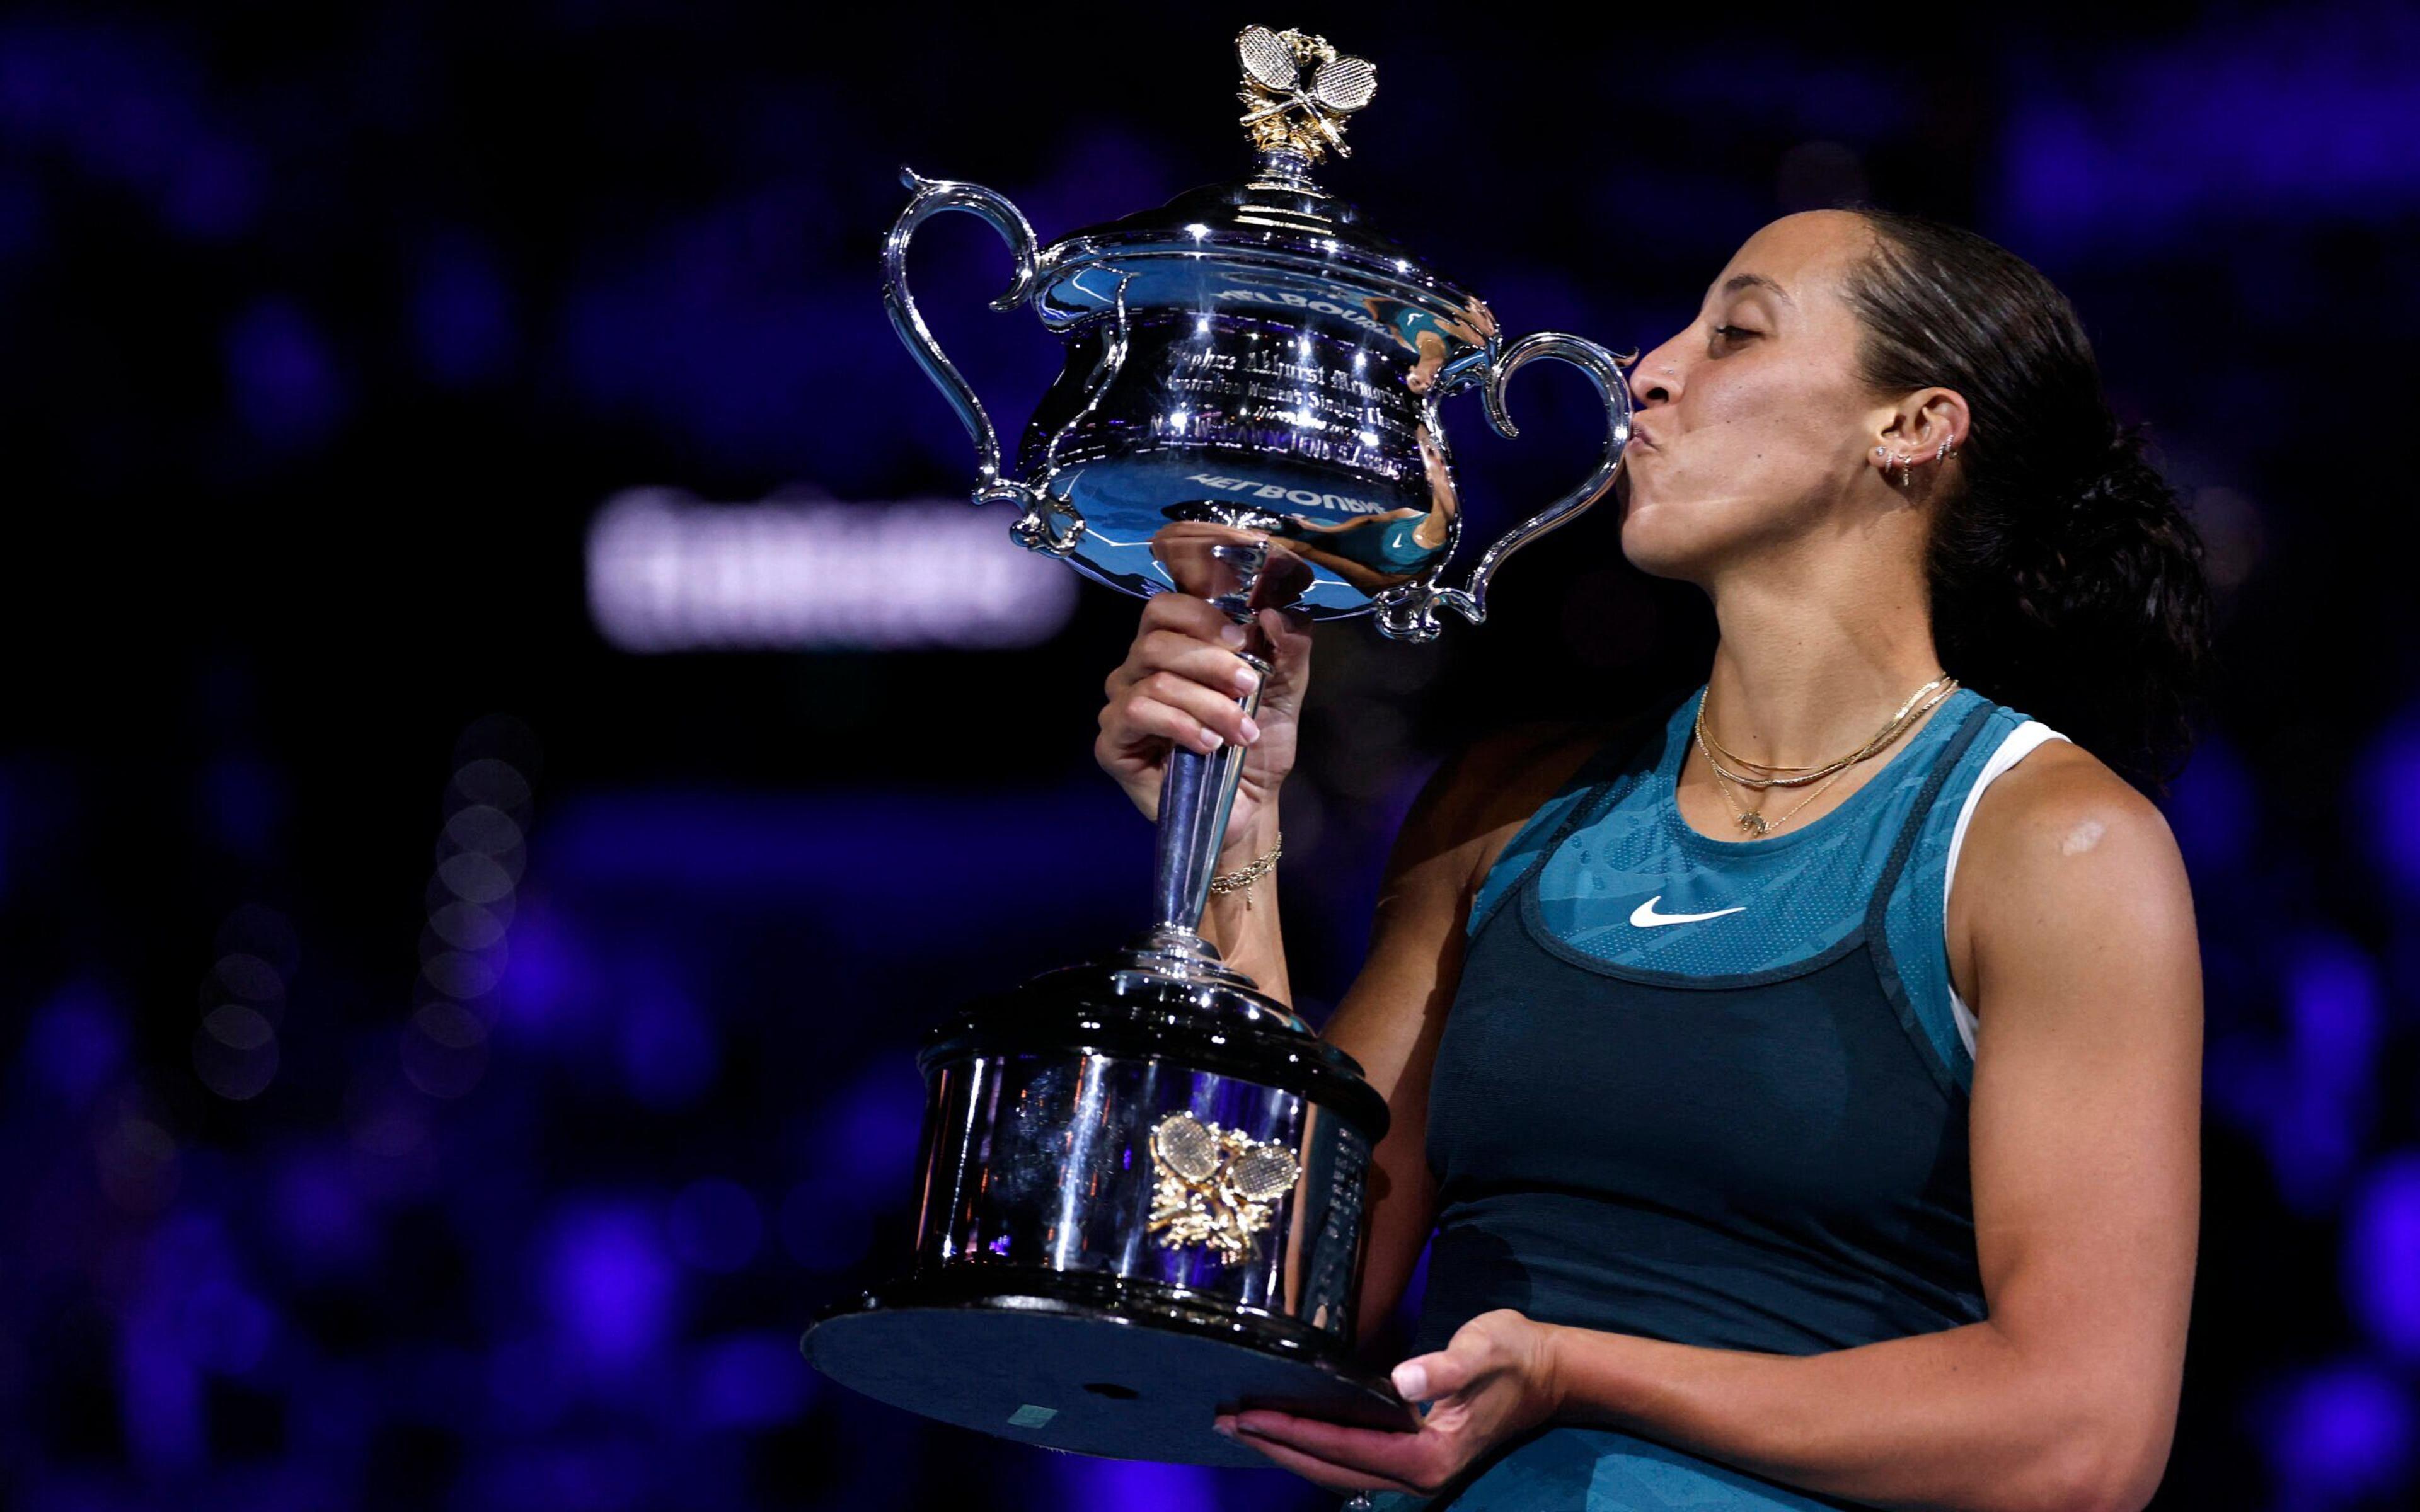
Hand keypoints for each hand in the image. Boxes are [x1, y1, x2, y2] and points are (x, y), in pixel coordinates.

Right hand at [1095, 593, 1311, 852]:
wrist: (1250, 804)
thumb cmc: (1258, 742)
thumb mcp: (1284, 689)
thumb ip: (1288, 646)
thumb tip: (1273, 611)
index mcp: (1173, 646)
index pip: (1165, 606)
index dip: (1198, 611)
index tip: (1241, 634)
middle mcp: (1138, 668)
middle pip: (1157, 639)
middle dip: (1213, 662)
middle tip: (1249, 686)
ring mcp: (1121, 704)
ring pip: (1155, 679)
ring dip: (1208, 704)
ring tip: (1241, 732)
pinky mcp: (1112, 742)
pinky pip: (1137, 712)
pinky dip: (1181, 725)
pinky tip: (1208, 744)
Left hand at [1212, 1309, 1563, 1498]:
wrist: (1549, 1371)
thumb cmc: (1515, 1355)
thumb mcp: (1482, 1351)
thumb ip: (1444, 1368)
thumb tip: (1401, 1381)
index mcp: (1429, 1456)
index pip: (1345, 1446)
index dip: (1294, 1432)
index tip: (1249, 1415)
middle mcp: (1418, 1474)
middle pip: (1331, 1468)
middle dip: (1277, 1446)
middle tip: (1225, 1422)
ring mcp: (1416, 1469)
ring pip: (1338, 1468)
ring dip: (1290, 1449)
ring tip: (1244, 1428)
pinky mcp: (1414, 1454)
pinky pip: (1353, 1459)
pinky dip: (1316, 1447)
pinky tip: (1291, 1430)